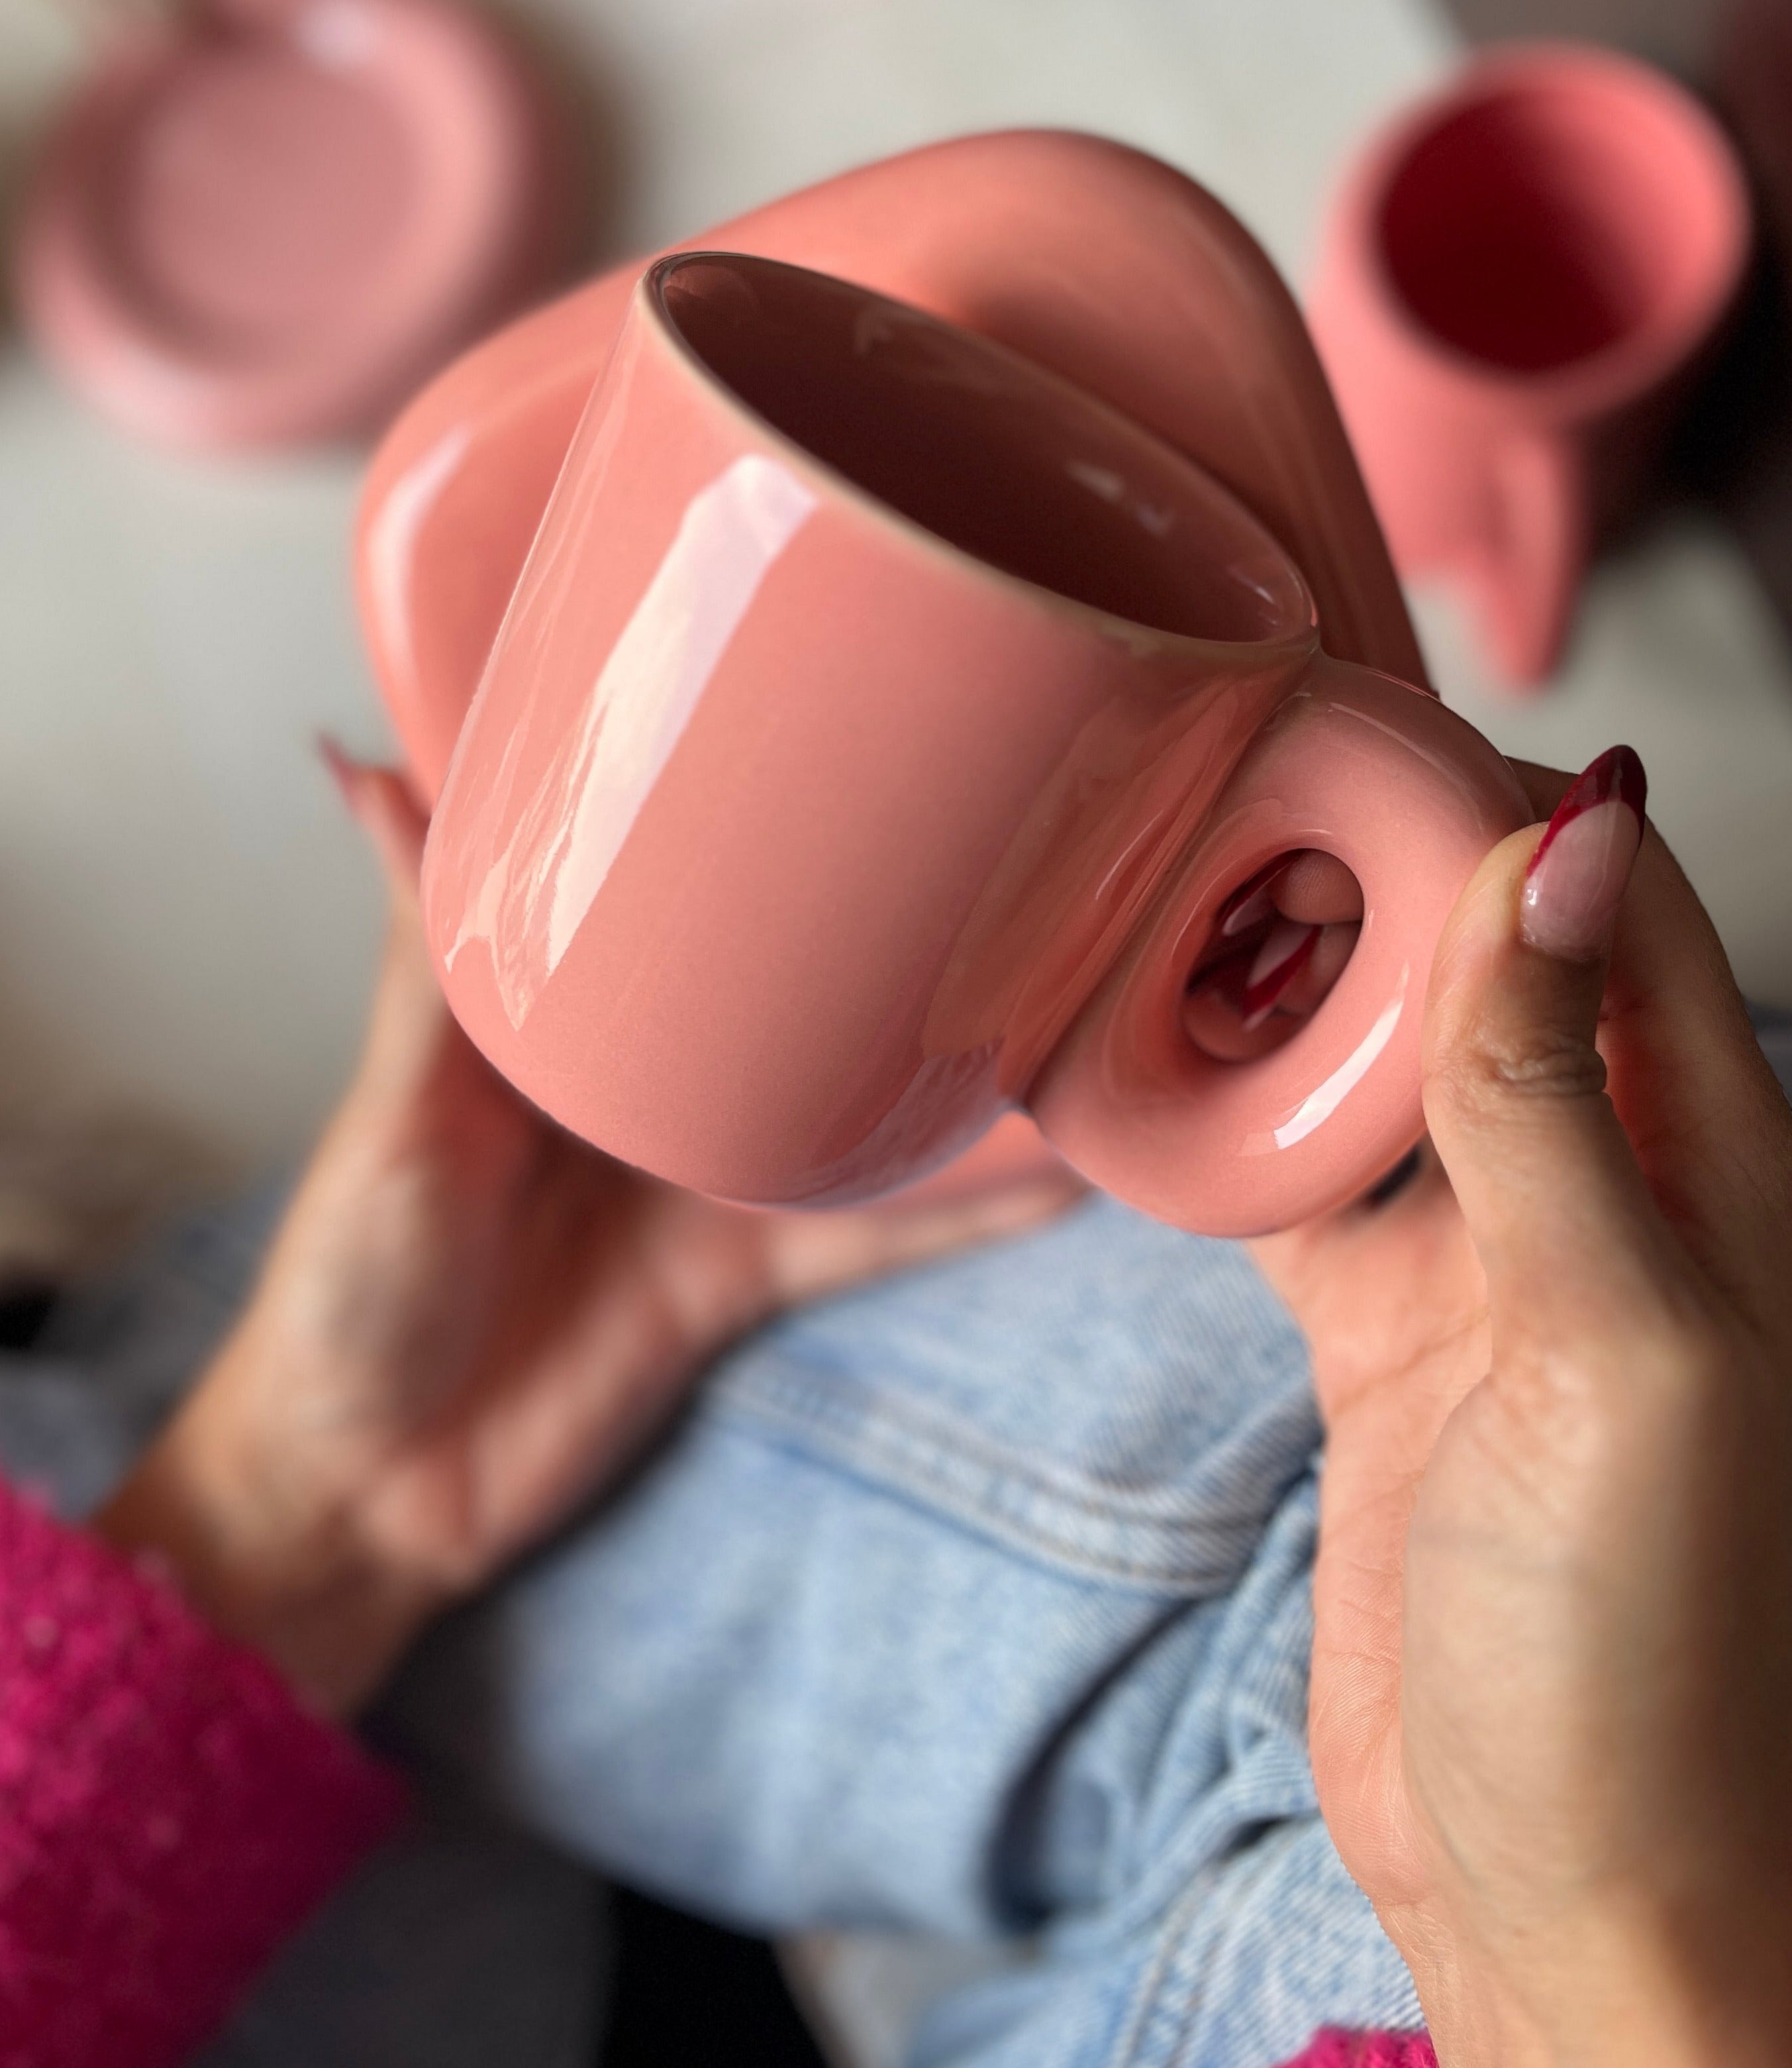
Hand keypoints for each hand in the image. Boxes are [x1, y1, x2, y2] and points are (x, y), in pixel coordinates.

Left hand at [98, 760, 1080, 1716]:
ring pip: (863, 1113)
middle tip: (1023, 859)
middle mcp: (650, 1085)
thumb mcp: (386, 1119)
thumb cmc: (343, 1286)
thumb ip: (421, 970)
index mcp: (561, 1019)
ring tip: (1083, 1009)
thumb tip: (368, 773)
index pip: (666, 900)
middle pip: (797, 999)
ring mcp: (706, 1182)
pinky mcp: (740, 1279)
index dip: (744, 830)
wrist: (365, 1491)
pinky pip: (872, 1240)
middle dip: (894, 943)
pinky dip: (966, 1218)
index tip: (838, 736)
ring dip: (965, 1081)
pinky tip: (1062, 1182)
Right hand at [1253, 753, 1791, 2067]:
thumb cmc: (1656, 1655)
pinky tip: (1144, 1078)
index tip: (1354, 719)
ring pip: (1378, 1071)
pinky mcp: (1391, 1351)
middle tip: (1213, 794)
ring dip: (1284, 997)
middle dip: (1365, 879)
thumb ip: (1563, 1101)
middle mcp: (1608, 1194)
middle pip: (1481, 972)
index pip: (1618, 915)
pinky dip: (1224, 1130)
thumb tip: (1562, 843)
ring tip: (1157, 905)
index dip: (1503, 805)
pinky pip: (1299, 1190)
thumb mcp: (1621, 1347)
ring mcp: (1491, 1272)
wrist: (1571, 1901)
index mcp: (1715, 1166)